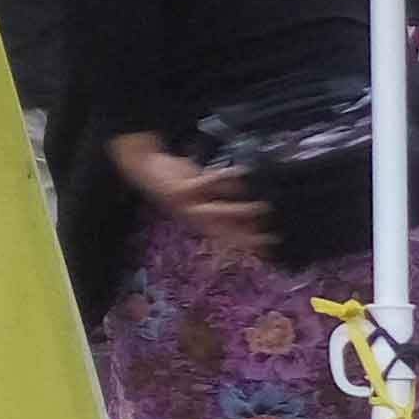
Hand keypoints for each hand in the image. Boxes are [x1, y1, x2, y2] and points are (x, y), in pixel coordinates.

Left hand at [119, 141, 270, 257]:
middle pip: (227, 232)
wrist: (145, 170)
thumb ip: (223, 197)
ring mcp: (189, 205)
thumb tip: (249, 199)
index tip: (273, 248)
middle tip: (273, 236)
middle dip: (250, 236)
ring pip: (218, 212)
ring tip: (261, 208)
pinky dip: (226, 178)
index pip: (231, 238)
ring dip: (240, 211)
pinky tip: (242, 171)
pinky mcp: (183, 188)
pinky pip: (207, 183)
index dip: (251, 244)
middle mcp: (197, 219)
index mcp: (202, 222)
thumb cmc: (179, 183)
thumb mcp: (201, 195)